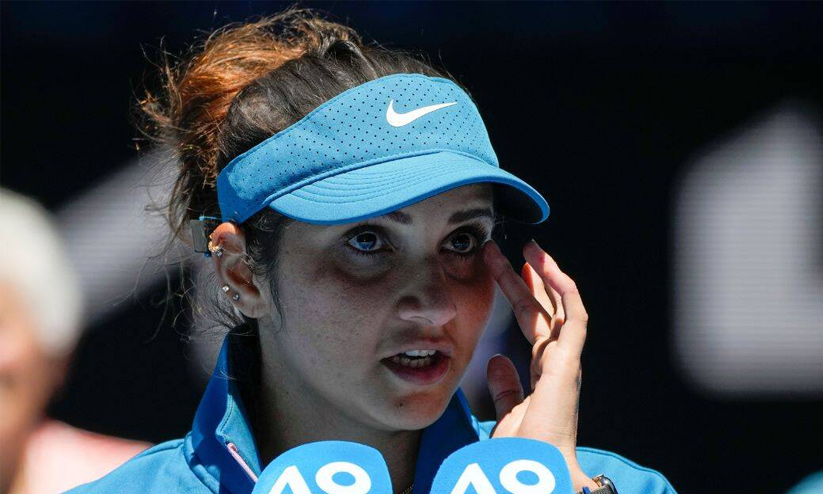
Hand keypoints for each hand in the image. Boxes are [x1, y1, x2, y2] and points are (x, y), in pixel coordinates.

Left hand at [482, 239, 596, 489]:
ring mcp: (567, 360)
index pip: (535, 324)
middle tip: (511, 251)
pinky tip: (550, 267)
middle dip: (526, 279)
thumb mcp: (508, 411)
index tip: (507, 272)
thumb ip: (507, 386)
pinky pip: (575, 316)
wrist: (534, 468)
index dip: (521, 296)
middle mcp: (559, 362)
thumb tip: (495, 361)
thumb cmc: (524, 450)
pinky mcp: (570, 360)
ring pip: (559, 306)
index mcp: (545, 372)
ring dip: (545, 275)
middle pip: (543, 310)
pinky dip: (565, 289)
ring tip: (531, 248)